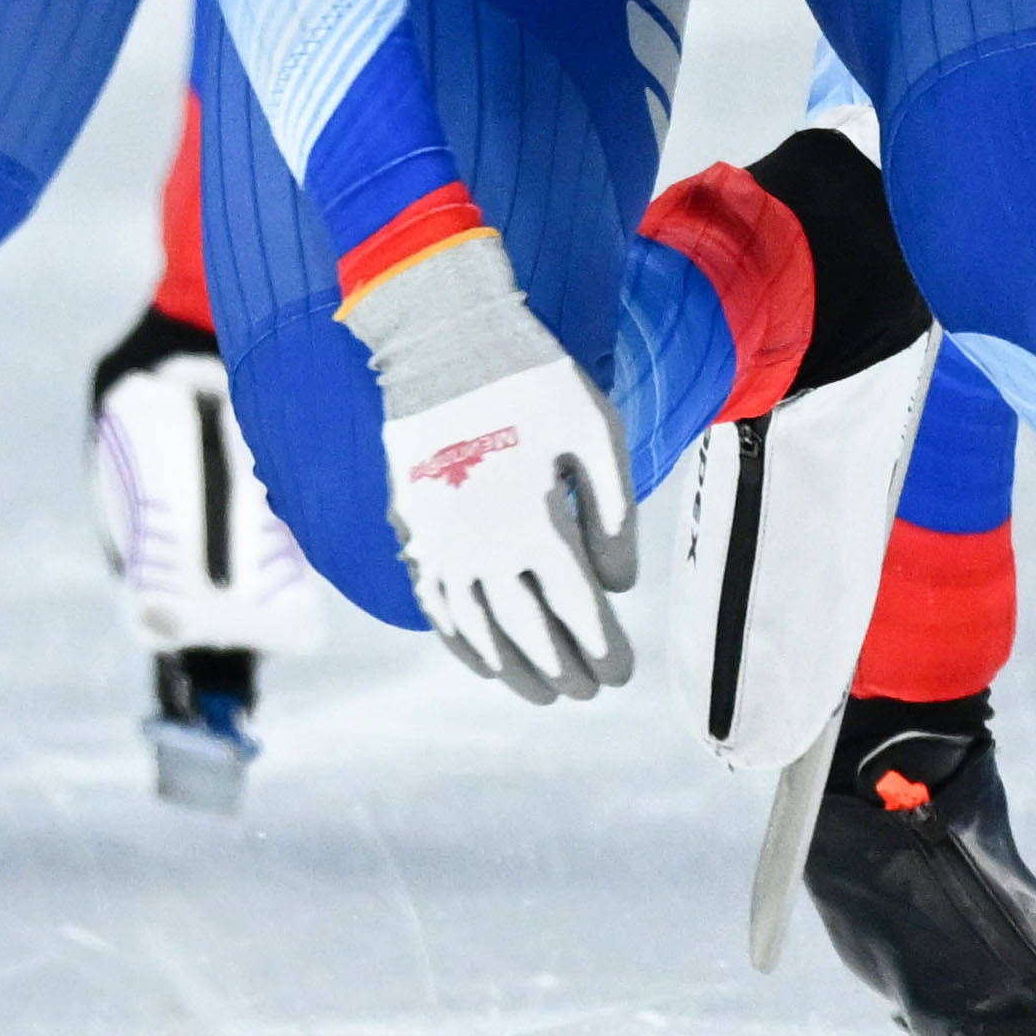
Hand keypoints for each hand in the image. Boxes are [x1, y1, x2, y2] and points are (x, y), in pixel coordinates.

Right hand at [341, 221, 636, 699]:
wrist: (444, 343)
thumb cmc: (533, 382)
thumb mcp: (598, 432)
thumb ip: (615, 515)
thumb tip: (619, 586)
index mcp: (537, 522)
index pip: (579, 612)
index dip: (603, 650)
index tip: (622, 671)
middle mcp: (484, 548)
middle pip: (530, 635)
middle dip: (565, 670)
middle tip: (591, 689)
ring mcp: (441, 547)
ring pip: (480, 634)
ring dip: (514, 671)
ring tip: (544, 693)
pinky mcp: (413, 536)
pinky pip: (435, 609)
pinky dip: (462, 644)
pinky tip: (484, 662)